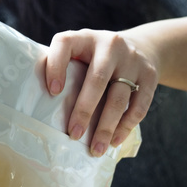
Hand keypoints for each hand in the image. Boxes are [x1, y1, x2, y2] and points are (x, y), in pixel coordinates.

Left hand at [44, 29, 158, 156]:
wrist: (142, 47)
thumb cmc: (96, 58)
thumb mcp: (79, 52)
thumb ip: (63, 68)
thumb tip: (36, 104)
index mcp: (85, 37)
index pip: (65, 44)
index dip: (56, 67)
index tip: (52, 92)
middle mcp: (110, 45)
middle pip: (97, 80)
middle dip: (84, 110)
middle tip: (74, 135)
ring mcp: (133, 60)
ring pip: (119, 97)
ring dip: (106, 126)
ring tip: (96, 148)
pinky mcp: (150, 76)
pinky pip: (139, 105)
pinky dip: (126, 126)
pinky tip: (114, 141)